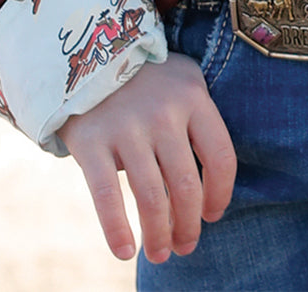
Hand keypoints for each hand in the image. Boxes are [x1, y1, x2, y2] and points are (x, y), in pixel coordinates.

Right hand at [58, 52, 236, 263]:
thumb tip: (207, 192)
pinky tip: (124, 252)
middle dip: (187, 226)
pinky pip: (107, 195)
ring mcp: (126, 125)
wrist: (86, 53)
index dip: (220, 194)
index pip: (221, 156)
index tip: (212, 215)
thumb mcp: (181, 85)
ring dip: (157, 235)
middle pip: (186, 185)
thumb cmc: (145, 80)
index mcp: (193, 97)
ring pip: (150, 196)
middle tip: (184, 247)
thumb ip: (197, 125)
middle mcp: (163, 111)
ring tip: (159, 255)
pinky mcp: (92, 140)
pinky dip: (116, 230)